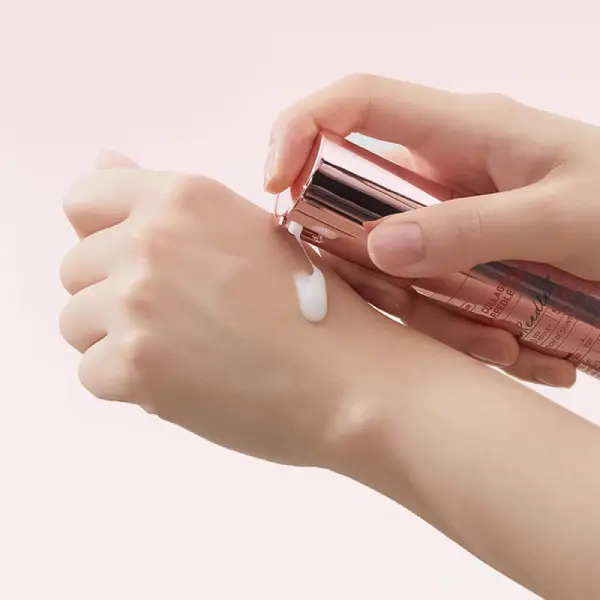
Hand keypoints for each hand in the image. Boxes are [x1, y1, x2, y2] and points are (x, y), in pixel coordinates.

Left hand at [59, 152, 398, 466]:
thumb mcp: (250, 233)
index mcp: (185, 198)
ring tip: (185, 354)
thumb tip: (103, 161)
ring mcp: (137, 302)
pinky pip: (92, 375)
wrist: (351, 380)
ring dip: (117, 341)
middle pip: (75, 267)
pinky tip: (185, 384)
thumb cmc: (316, 310)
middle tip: (181, 319)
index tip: (131, 263)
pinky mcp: (134, 365)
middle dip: (113, 295)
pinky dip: (129, 386)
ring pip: (75, 322)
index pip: (84, 199)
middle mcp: (151, 239)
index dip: (100, 235)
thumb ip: (167, 203)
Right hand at [265, 74, 599, 386]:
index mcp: (462, 131)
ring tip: (498, 340)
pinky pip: (425, 288)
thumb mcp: (564, 217)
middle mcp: (443, 171)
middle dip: (366, 259)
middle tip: (412, 304)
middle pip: (357, 201)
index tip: (275, 186)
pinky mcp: (460, 254)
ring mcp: (449, 216)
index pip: (355, 106)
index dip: (301, 131)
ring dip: (423, 308)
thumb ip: (471, 229)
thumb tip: (377, 247)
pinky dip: (450, 324)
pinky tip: (507, 344)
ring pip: (389, 260)